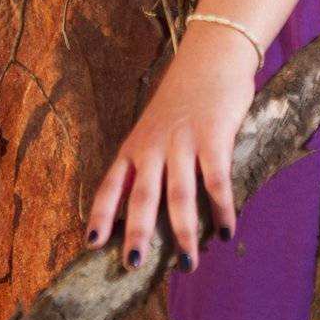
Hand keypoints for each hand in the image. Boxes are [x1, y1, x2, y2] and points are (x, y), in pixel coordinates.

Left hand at [84, 19, 259, 270]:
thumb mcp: (155, 126)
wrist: (212, 55)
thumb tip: (151, 207)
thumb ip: (151, 160)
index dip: (101, 215)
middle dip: (138, 233)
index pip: (112, 184)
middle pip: (142, 196)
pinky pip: (217, 180)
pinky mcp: (214, 136)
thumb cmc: (185, 96)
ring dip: (184, 232)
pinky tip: (227, 231)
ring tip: (188, 264)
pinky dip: (222, 209)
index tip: (92, 245)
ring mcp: (183, 140)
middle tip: (133, 265)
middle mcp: (154, 145)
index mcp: (135, 144)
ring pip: (179, 195)